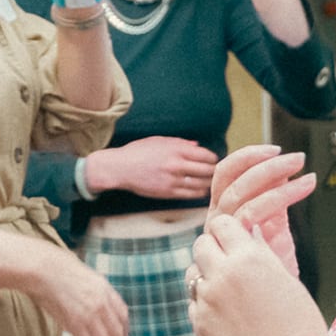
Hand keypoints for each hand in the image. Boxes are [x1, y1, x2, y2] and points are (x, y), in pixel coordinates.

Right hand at [33, 246, 128, 335]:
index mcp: (106, 290)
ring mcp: (89, 312)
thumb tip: (95, 317)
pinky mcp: (75, 320)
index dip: (124, 332)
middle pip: (116, 332)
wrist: (43, 268)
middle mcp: (102, 302)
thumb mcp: (85, 278)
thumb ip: (95, 296)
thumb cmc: (58, 272)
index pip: (123, 315)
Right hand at [85, 136, 217, 198]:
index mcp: (176, 149)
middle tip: (215, 172)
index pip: (206, 155)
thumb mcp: (158, 141)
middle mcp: (177, 164)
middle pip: (208, 170)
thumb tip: (197, 146)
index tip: (213, 160)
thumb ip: (180, 143)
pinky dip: (199, 192)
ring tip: (209, 182)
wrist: (120, 168)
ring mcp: (173, 180)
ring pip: (202, 184)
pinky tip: (200, 190)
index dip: (213, 159)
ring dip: (208, 183)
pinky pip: (191, 194)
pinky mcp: (168, 192)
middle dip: (214, 171)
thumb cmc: (138, 152)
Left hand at [188, 214, 329, 335]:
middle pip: (200, 244)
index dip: (227, 231)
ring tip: (228, 292)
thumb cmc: (300, 324)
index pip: (221, 224)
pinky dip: (205, 305)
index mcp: (249, 258)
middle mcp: (223, 274)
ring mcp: (207, 300)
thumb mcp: (286, 279)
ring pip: (192, 274)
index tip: (232, 239)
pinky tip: (227, 317)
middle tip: (226, 262)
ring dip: (204, 277)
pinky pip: (193, 303)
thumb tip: (248, 232)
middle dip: (212, 249)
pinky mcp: (199, 324)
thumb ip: (261, 254)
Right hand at [207, 144, 316, 277]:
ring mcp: (221, 236)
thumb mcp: (275, 239)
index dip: (249, 158)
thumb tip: (282, 176)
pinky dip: (281, 194)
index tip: (278, 152)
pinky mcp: (233, 247)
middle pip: (225, 177)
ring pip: (237, 191)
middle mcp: (216, 224)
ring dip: (272, 171)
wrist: (273, 323)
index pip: (225, 175)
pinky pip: (252, 210)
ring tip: (301, 166)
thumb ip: (274, 209)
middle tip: (292, 155)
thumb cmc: (273, 285)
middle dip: (258, 159)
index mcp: (222, 219)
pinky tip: (303, 186)